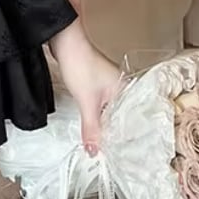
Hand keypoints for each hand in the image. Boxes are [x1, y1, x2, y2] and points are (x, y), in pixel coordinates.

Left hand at [53, 32, 122, 155]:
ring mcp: (110, 85)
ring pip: (110, 112)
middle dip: (115, 134)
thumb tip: (94, 151)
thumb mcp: (86, 101)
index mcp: (127, 91)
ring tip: (102, 144)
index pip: (132, 122)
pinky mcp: (97, 83)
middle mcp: (122, 88)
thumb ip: (91, 128)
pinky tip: (94, 126)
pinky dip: (98, 116)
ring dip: (105, 125)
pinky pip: (102, 105)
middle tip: (111, 155)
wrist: (65, 42)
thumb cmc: (80, 64)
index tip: (121, 157)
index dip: (126, 139)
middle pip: (121, 118)